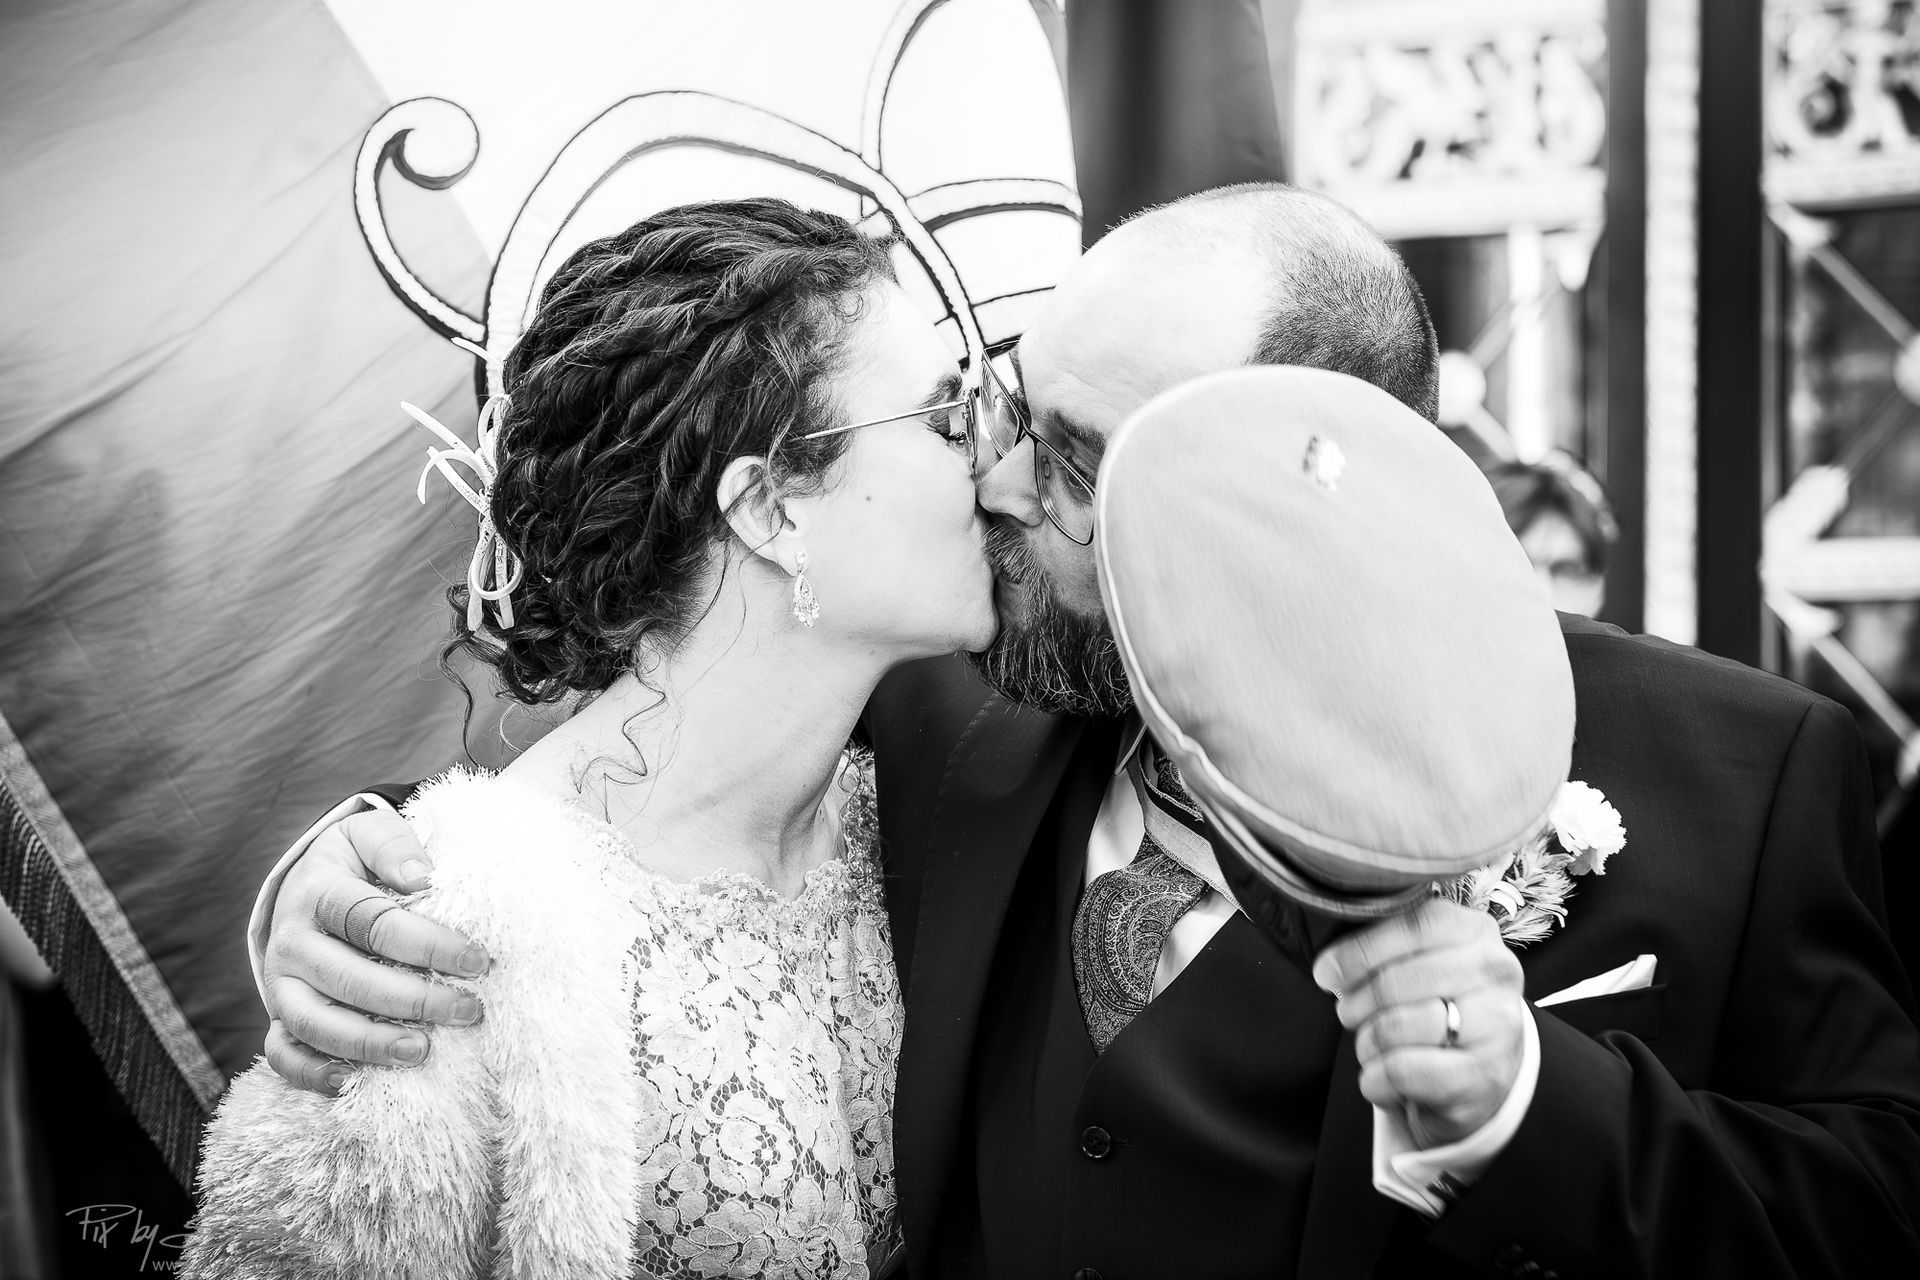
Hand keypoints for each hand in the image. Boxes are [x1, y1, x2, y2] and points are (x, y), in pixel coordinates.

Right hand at [262, 806, 490, 1094]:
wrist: (305, 884)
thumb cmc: (354, 862)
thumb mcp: (369, 834)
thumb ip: (395, 845)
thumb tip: (422, 876)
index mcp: (318, 893)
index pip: (372, 922)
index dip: (427, 943)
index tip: (478, 960)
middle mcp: (292, 942)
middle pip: (348, 978)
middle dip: (413, 999)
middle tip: (468, 1010)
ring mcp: (281, 984)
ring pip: (314, 1023)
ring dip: (369, 1042)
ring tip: (422, 1051)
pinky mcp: (279, 1015)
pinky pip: (283, 1053)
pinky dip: (310, 1072)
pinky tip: (349, 1084)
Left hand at [1312, 897, 1525, 1148]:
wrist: (1483, 1067)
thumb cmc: (1436, 1002)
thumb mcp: (1418, 960)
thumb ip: (1380, 948)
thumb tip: (1330, 967)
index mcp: (1474, 930)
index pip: (1412, 926)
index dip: (1359, 950)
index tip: (1327, 971)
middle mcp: (1495, 971)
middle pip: (1395, 982)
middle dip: (1356, 1003)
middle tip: (1349, 1014)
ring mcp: (1497, 1024)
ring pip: (1396, 1028)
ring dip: (1367, 1043)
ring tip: (1371, 1046)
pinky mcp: (1485, 1074)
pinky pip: (1404, 1072)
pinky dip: (1377, 1078)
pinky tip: (1381, 1077)